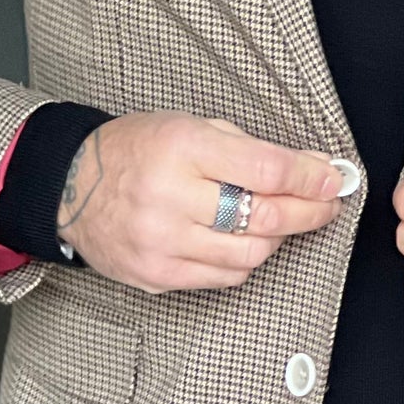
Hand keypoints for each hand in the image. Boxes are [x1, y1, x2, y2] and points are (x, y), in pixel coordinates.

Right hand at [58, 114, 346, 293]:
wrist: (72, 186)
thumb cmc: (135, 150)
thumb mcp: (189, 128)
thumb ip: (250, 149)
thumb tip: (311, 168)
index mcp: (180, 149)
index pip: (266, 171)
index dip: (310, 178)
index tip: (332, 179)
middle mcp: (169, 198)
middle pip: (263, 218)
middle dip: (307, 212)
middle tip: (326, 205)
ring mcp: (162, 243)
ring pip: (249, 255)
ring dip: (277, 238)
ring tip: (280, 221)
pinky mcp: (157, 275)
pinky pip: (222, 276)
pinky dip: (243, 259)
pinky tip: (244, 240)